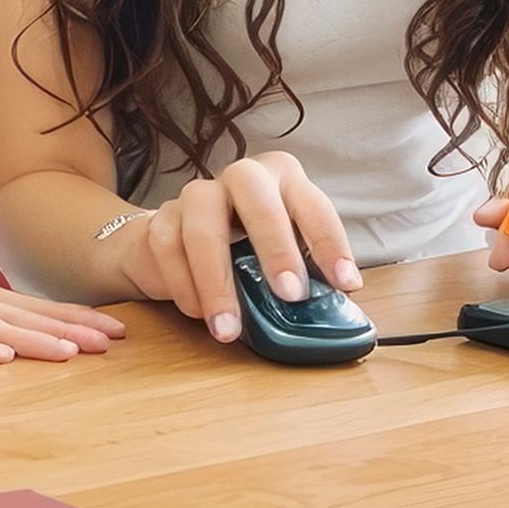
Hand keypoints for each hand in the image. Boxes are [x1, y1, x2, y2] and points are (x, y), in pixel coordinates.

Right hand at [108, 154, 360, 342]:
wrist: (178, 241)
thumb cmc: (244, 247)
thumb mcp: (281, 254)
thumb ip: (304, 271)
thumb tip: (335, 305)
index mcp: (283, 182)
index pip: (312, 204)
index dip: (330, 243)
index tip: (346, 284)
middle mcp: (242, 178)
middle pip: (254, 194)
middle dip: (275, 245)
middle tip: (290, 295)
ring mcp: (198, 194)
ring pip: (203, 224)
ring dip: (218, 280)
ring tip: (229, 329)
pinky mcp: (162, 218)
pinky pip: (167, 246)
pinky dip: (183, 285)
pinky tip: (197, 313)